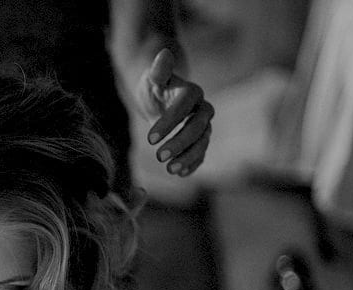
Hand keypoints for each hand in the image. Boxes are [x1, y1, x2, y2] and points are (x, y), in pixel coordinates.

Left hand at [135, 48, 213, 176]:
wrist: (160, 95)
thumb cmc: (154, 84)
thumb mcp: (153, 76)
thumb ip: (159, 68)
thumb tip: (163, 53)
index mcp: (192, 91)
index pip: (184, 107)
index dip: (169, 123)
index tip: (150, 138)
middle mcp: (202, 109)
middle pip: (198, 127)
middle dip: (180, 142)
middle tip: (159, 156)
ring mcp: (203, 125)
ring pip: (202, 142)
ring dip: (188, 157)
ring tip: (170, 169)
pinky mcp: (199, 139)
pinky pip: (201, 153)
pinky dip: (193, 164)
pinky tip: (180, 173)